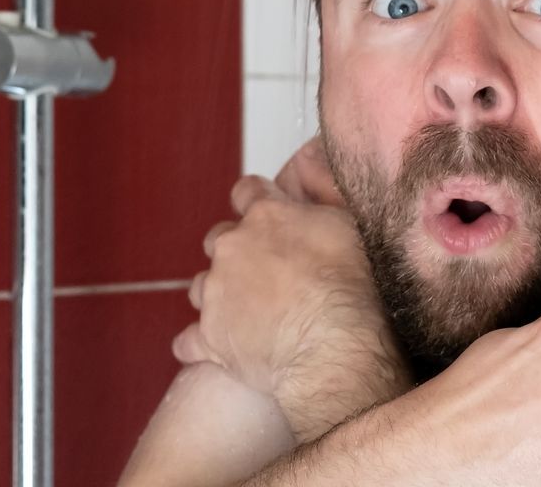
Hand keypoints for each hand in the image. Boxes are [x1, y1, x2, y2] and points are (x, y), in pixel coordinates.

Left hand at [174, 154, 408, 442]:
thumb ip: (320, 204)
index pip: (247, 191)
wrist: (332, 346)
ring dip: (221, 294)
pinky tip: (227, 348)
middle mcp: (232, 247)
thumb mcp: (348, 225)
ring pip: (202, 286)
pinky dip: (205, 342)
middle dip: (237, 251)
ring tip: (252, 312)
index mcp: (266, 215)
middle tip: (268, 272)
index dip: (257, 201)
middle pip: (220, 238)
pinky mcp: (209, 337)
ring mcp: (216, 293)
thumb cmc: (349, 286)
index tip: (267, 215)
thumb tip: (309, 198)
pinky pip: (191, 339)